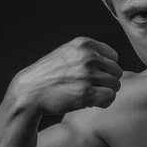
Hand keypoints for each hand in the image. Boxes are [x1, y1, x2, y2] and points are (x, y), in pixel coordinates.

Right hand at [8, 36, 123, 114]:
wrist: (30, 91)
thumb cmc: (50, 74)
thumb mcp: (68, 52)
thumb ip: (89, 53)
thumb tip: (115, 64)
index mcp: (85, 44)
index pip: (114, 57)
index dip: (105, 68)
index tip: (92, 76)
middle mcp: (89, 57)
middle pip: (117, 72)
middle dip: (106, 81)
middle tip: (90, 88)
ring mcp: (88, 75)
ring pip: (115, 85)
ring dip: (105, 92)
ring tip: (89, 94)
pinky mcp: (87, 94)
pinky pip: (110, 97)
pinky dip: (103, 102)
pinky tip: (90, 103)